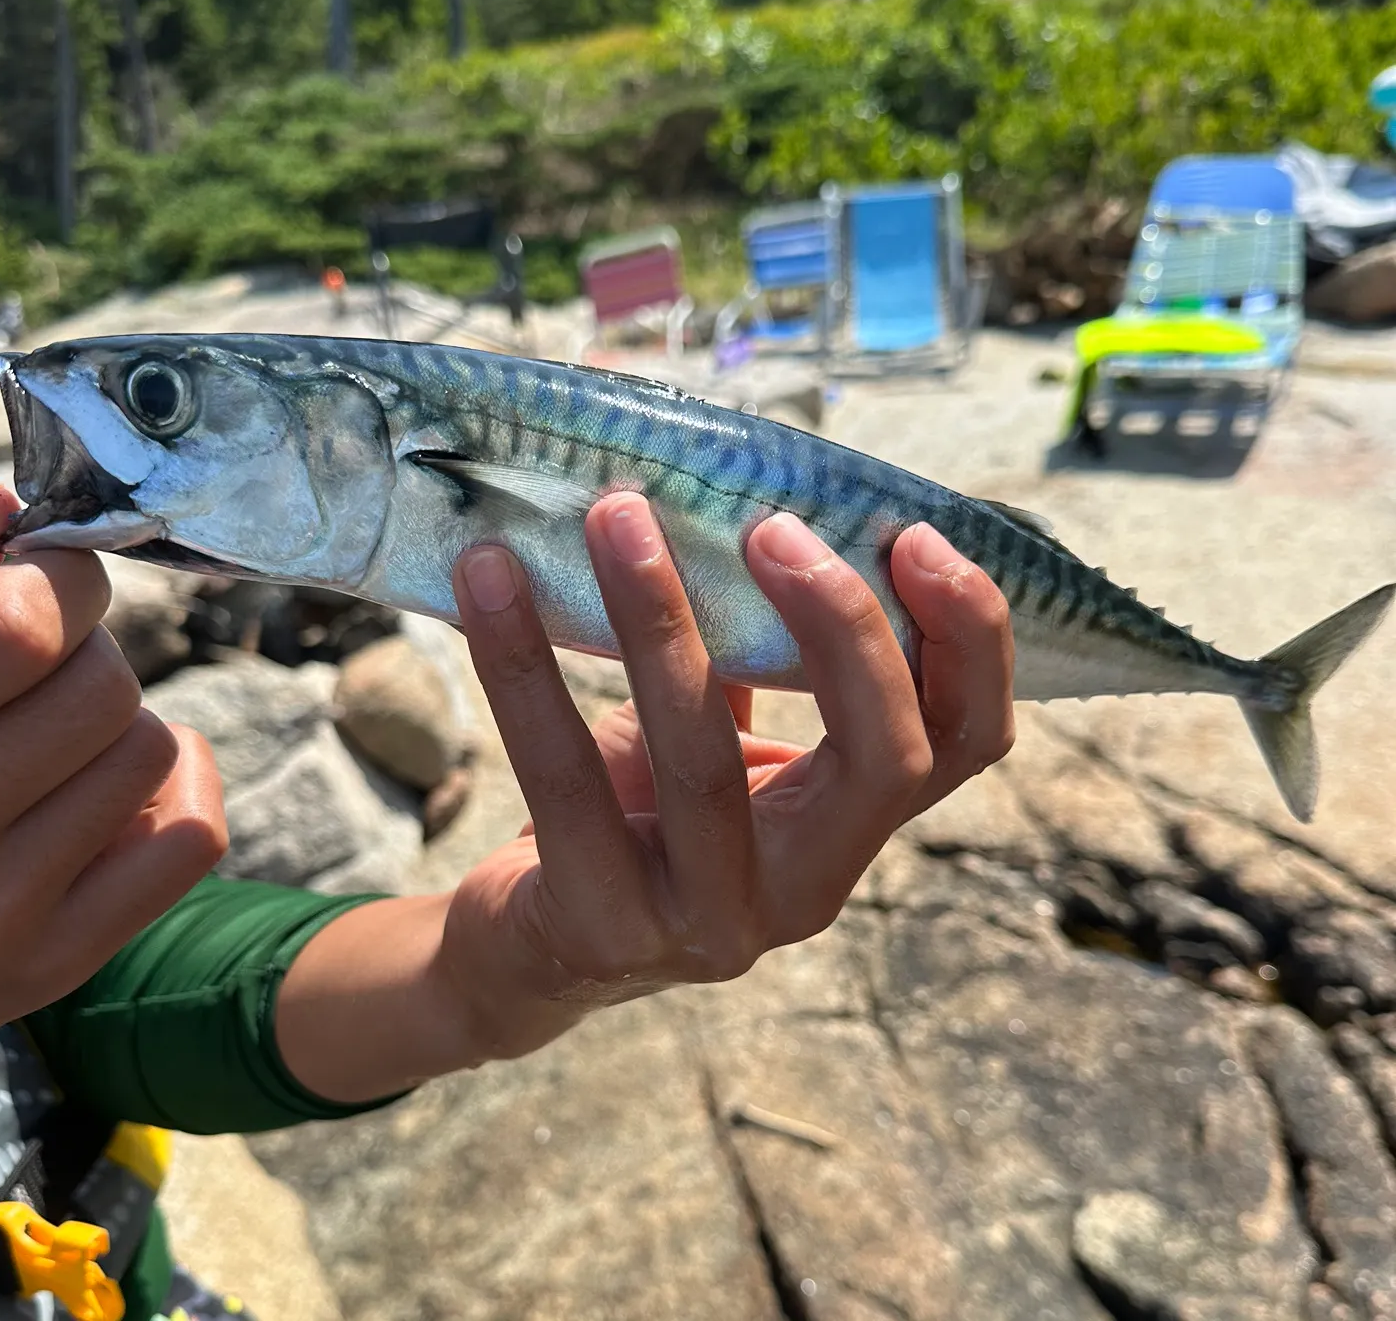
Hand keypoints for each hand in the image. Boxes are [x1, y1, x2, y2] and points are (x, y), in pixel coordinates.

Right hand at [0, 488, 226, 1054]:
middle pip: (100, 685)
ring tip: (43, 736)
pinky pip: (192, 836)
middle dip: (81, 649)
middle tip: (29, 666)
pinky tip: (105, 783)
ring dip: (116, 721)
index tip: (38, 579)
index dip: (54, 579)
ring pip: (149, 748)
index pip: (17, 630)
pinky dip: (172, 789)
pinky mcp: (46, 966)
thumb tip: (4, 518)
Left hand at [441, 493, 1014, 1059]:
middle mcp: (806, 890)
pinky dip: (522, 666)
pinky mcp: (601, 928)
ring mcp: (709, 923)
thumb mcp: (712, 740)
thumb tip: (751, 505)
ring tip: (615, 516)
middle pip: (884, 759)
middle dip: (846, 624)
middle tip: (771, 524)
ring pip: (708, 761)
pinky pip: (563, 781)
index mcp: (849, 829)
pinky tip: (488, 580)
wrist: (529, 950)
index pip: (966, 744)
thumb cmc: (634, 818)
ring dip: (660, 616)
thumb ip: (752, 659)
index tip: (916, 534)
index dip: (969, 640)